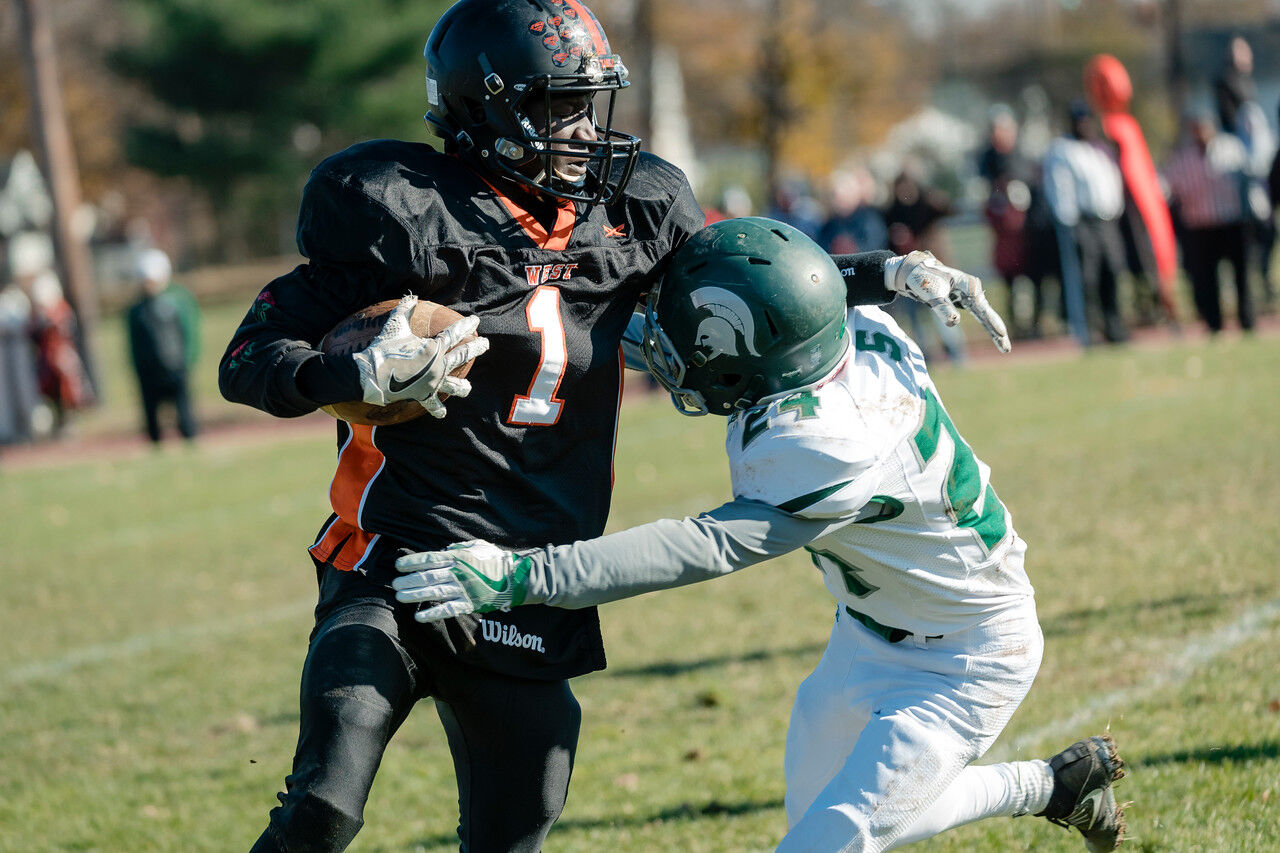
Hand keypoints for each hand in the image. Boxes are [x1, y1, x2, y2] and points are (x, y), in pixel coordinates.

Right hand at [351, 295, 489, 416]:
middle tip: (486, 344)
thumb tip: (411, 296)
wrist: (372, 373)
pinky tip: (442, 414)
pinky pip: (434, 406)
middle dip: (477, 349)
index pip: (455, 333)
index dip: (466, 326)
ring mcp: (433, 382)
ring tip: (468, 387)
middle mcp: (439, 365)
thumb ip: (405, 309)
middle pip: (463, 355)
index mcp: (434, 347)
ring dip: (462, 386)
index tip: (475, 321)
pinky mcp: (424, 396)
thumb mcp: (395, 325)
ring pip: (455, 385)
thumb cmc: (384, 348)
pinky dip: (438, 410)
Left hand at [393, 540, 532, 621]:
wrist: (515, 578)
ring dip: (416, 595)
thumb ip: (460, 547)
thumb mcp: (478, 546)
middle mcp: (458, 572)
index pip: (431, 558)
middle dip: (409, 580)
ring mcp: (464, 589)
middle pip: (429, 576)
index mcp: (459, 557)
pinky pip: (448, 609)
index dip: (413, 562)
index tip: (398, 565)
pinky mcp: (470, 603)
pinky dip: (433, 613)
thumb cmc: (496, 560)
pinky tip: (419, 616)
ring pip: (435, 592)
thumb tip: (445, 548)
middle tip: (394, 584)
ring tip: (400, 597)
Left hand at [884, 251, 1010, 352]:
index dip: (991, 321)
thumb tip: (954, 323)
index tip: (1000, 333)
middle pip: (987, 313)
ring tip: (1004, 347)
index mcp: (968, 285)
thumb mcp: (932, 294)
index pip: (981, 307)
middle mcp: (973, 289)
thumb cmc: (924, 280)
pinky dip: (986, 325)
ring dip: (994, 330)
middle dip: (997, 330)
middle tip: (1006, 349)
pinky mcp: (965, 301)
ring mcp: (970, 295)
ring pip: (985, 315)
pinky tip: (995, 335)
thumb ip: (942, 307)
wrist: (917, 272)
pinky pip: (979, 315)